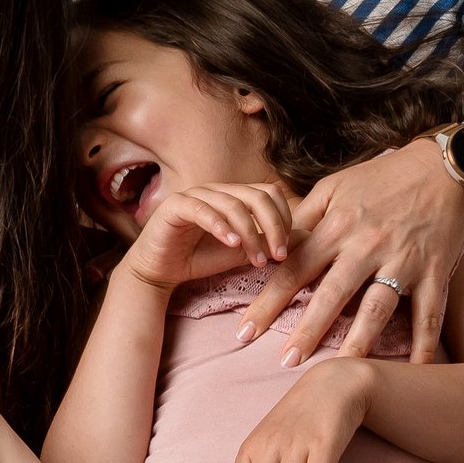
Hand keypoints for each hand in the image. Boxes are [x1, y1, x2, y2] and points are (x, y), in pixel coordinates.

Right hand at [119, 182, 291, 292]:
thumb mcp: (241, 253)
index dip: (283, 218)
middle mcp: (216, 190)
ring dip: (250, 234)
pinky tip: (232, 244)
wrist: (159, 272)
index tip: (285, 250)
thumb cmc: (199, 259)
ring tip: (256, 260)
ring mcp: (195, 195)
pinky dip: (221, 226)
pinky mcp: (175, 206)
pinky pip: (202, 209)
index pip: (269, 194)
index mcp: (233, 196)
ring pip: (233, 204)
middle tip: (278, 256)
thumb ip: (265, 243)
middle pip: (257, 196)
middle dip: (273, 226)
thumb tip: (304, 239)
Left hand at [236, 146, 463, 365]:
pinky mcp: (434, 271)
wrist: (443, 168)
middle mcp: (367, 246)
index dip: (268, 302)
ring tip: (340, 371)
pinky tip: (415, 371)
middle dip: (307, 330)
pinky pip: (429, 313)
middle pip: (331, 295)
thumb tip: (271, 243)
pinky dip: (424, 344)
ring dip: (358, 342)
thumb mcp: (335, 186)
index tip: (245, 331)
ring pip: (377, 308)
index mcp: (338, 226)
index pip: (294, 269)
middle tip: (285, 362)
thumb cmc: (382, 178)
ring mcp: (402, 260)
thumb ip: (303, 217)